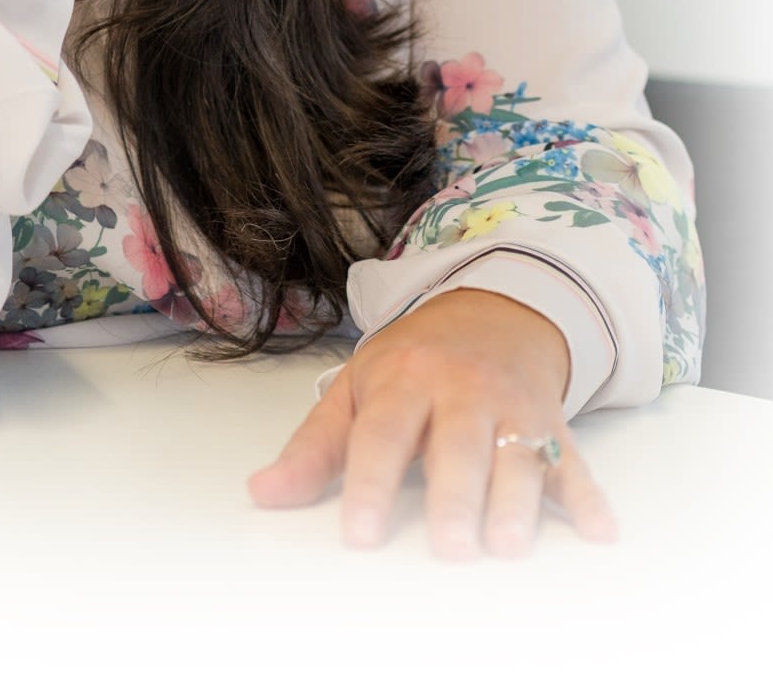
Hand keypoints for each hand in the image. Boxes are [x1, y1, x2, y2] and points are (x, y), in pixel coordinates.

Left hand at [246, 290, 614, 557]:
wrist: (490, 313)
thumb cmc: (412, 363)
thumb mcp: (356, 390)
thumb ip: (314, 447)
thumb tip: (262, 494)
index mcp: (403, 381)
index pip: (382, 437)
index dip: (370, 486)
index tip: (360, 536)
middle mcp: (460, 391)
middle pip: (457, 448)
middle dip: (453, 497)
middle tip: (449, 548)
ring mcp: (512, 406)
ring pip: (517, 454)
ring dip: (516, 500)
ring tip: (507, 545)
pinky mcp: (554, 424)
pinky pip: (574, 461)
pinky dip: (590, 497)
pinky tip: (599, 531)